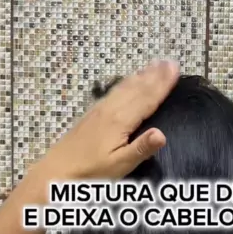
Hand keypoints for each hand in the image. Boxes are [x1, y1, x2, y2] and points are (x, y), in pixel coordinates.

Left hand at [36, 58, 178, 184]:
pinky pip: (114, 91)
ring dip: (142, 75)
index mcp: (120, 121)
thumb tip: (162, 134)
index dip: (162, 84)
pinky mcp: (93, 113)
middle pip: (137, 88)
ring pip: (125, 87)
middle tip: (171, 62)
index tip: (176, 68)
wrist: (57, 170)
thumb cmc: (90, 171)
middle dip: (155, 75)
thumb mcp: (119, 165)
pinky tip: (128, 81)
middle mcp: (111, 110)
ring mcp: (100, 110)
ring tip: (155, 64)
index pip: (147, 99)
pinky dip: (126, 82)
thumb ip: (141, 149)